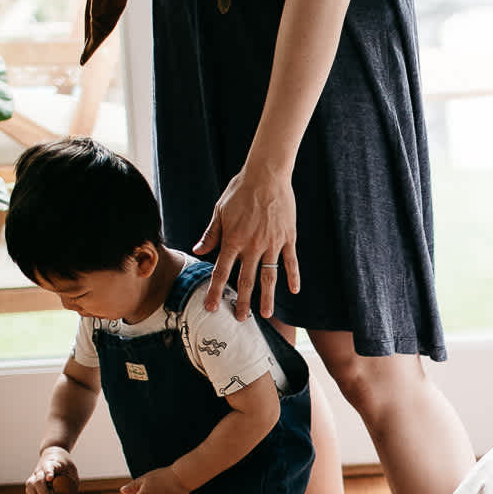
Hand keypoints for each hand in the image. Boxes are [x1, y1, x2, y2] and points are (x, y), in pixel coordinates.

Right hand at [26, 449, 78, 493]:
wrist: (55, 455)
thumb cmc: (66, 466)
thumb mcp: (73, 471)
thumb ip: (72, 484)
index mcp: (53, 463)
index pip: (49, 466)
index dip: (49, 472)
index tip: (50, 478)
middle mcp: (42, 468)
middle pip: (38, 479)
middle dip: (44, 492)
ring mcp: (36, 474)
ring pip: (30, 484)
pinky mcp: (33, 480)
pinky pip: (28, 489)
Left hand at [193, 162, 301, 318]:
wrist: (266, 175)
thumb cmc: (240, 191)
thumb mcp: (220, 211)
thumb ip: (211, 234)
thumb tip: (198, 251)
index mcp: (233, 240)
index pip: (221, 272)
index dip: (214, 291)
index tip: (210, 307)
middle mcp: (252, 246)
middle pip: (246, 280)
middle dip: (242, 302)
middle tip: (240, 318)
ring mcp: (272, 244)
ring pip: (269, 277)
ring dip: (267, 297)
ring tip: (265, 314)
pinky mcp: (288, 238)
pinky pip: (291, 262)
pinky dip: (293, 276)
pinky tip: (294, 291)